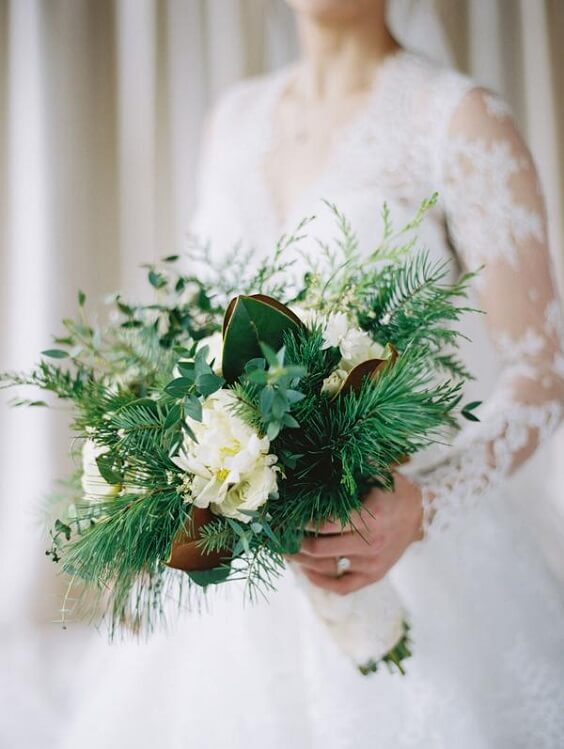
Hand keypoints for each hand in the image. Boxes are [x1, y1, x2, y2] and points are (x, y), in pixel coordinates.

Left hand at [288, 473, 423, 595]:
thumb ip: (351, 470)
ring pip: (326, 567)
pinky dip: (321, 582)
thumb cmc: (392, 489)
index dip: (300, 522)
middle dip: (294, 541)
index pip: (325, 524)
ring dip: (301, 560)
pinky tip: (307, 571)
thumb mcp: (376, 474)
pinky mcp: (374, 575)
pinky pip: (343, 587)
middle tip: (277, 534)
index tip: (284, 515)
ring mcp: (372, 563)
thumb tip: (318, 456)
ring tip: (285, 550)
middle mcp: (371, 544)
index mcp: (372, 517)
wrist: (419, 512)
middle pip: (319, 549)